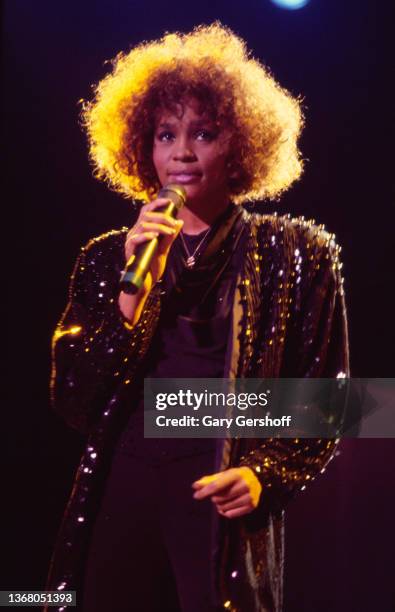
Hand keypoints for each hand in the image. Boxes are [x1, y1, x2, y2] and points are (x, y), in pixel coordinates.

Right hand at [119, 198, 182, 323]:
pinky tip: (155, 237)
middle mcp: (134, 233)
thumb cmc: (152, 266)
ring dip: (158, 226)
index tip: (168, 202)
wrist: (145, 284)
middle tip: (173, 224)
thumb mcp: (164, 249)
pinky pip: (135, 239)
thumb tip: (180, 222)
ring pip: (143, 225)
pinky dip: (146, 236)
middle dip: (162, 217)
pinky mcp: (129, 251)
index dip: (156, 204)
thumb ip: (170, 236)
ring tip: (170, 232)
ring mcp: (131, 241)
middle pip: (146, 216)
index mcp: (141, 230)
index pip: (146, 211)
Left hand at [192, 467, 261, 518]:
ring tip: (223, 500)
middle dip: (214, 498)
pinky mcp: (252, 506)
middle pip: (219, 498)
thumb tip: (195, 486)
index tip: (196, 496)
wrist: (258, 479)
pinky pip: (231, 514)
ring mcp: (249, 497)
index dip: (205, 491)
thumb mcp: (224, 475)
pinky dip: (225, 512)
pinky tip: (227, 506)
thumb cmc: (236, 476)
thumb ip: (209, 480)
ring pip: (224, 507)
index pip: (217, 485)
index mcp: (236, 474)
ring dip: (219, 505)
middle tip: (217, 495)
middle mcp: (244, 485)